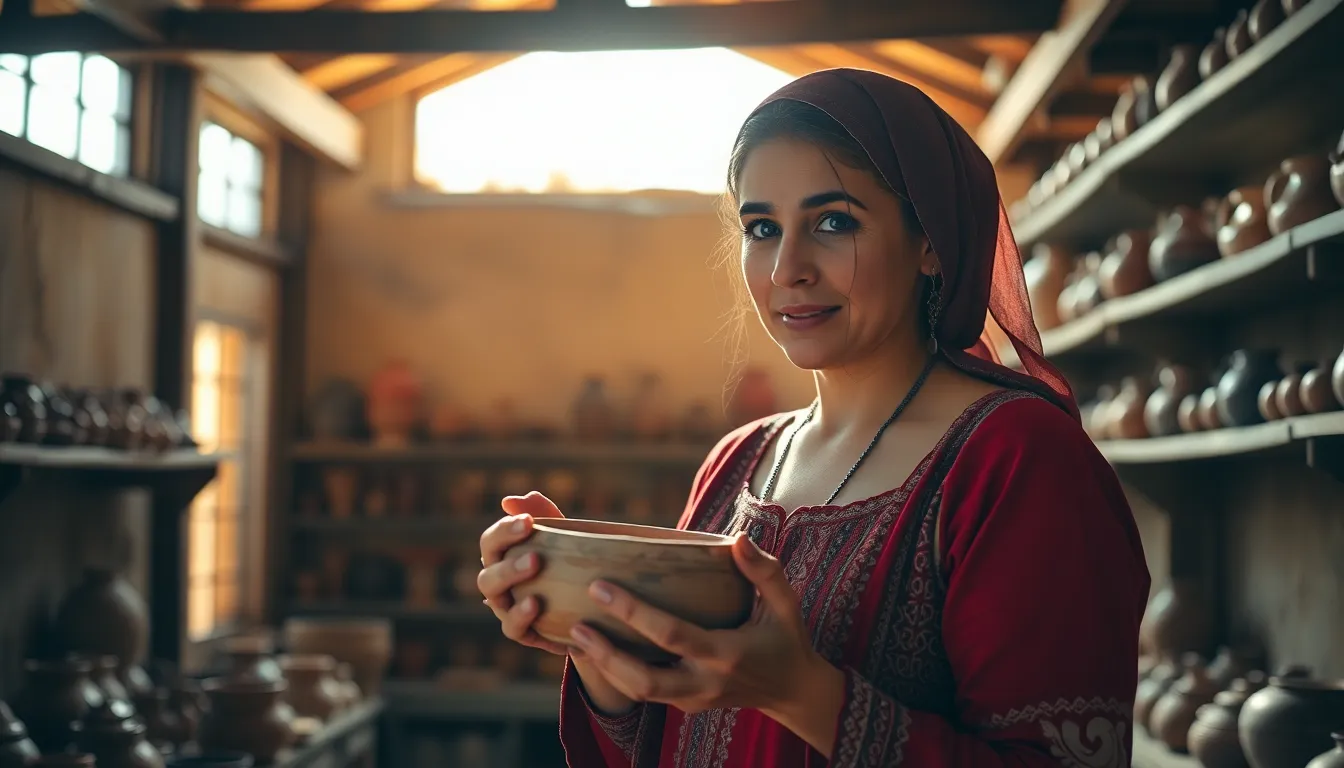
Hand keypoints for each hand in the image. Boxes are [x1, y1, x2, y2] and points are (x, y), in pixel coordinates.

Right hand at [477, 492, 567, 655]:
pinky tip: (537, 604)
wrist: (588, 601)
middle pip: (487, 575)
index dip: (504, 531)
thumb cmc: (566, 560)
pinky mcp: (522, 632)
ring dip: (512, 586)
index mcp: (502, 558)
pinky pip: (512, 628)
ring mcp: (506, 610)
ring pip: (494, 599)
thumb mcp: (561, 535)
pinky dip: (521, 616)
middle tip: (536, 558)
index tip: (528, 522)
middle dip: (509, 564)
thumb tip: (515, 499)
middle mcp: (498, 585)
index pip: (490, 542)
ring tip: (535, 573)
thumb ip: (541, 513)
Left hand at [566, 533, 830, 717]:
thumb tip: (739, 538)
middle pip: (643, 681)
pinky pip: (644, 695)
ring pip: (637, 693)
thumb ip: (764, 570)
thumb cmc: (787, 638)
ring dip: (604, 666)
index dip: (633, 612)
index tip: (600, 587)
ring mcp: (693, 700)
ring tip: (577, 635)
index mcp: (726, 655)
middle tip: (576, 624)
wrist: (794, 692)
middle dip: (606, 654)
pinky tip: (597, 649)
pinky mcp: (685, 706)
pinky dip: (616, 675)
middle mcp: (705, 683)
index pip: (672, 635)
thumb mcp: (785, 603)